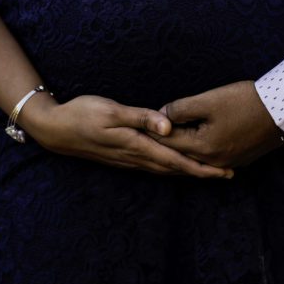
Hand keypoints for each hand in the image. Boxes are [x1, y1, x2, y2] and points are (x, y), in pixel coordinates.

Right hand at [20, 94, 231, 177]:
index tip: (224, 171)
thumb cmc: (83, 113)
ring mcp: (129, 160)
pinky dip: (172, 168)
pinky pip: (154, 167)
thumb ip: (142, 118)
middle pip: (176, 169)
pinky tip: (179, 165)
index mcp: (137, 145)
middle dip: (203, 173)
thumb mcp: (112, 110)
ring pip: (165, 169)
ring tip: (211, 172)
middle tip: (229, 173)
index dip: (202, 168)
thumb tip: (169, 128)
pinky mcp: (123, 157)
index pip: (177, 160)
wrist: (54, 128)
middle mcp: (136, 157)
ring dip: (188, 172)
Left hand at [155, 81, 283, 169]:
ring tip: (168, 136)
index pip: (166, 140)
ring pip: (195, 157)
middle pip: (179, 152)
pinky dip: (201, 150)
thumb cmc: (245, 101)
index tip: (139, 121)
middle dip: (164, 140)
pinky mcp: (239, 160)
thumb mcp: (208, 100)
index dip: (151, 128)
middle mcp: (212, 161)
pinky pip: (211, 158)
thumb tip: (161, 115)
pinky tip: (196, 141)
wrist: (283, 110)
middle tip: (146, 130)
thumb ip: (180, 109)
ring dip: (182, 146)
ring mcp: (227, 163)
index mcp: (202, 148)